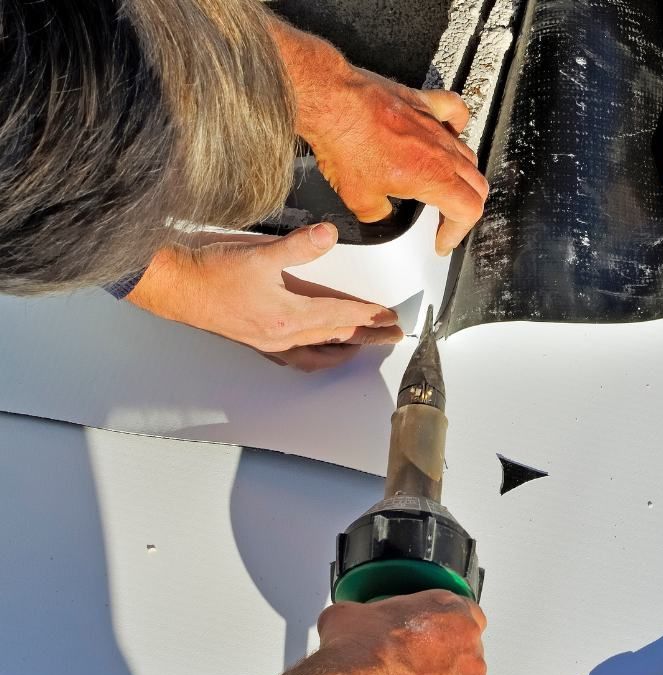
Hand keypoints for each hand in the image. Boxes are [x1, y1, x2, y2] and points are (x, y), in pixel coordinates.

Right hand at [127, 224, 402, 371]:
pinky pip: (299, 358)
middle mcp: (284, 335)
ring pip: (321, 350)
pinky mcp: (260, 342)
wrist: (176, 288)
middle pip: (338, 336)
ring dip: (347, 347)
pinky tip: (322, 352)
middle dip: (369, 334)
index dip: (370, 314)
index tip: (392, 316)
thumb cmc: (212, 272)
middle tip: (393, 334)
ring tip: (366, 344)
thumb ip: (299, 246)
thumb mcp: (260, 253)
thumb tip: (328, 235)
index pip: (342, 315)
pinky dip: (318, 356)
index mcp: (288, 315)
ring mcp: (272, 343)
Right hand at [237, 590, 487, 674]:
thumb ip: (361, 615)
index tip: (428, 641)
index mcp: (447, 608)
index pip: (460, 611)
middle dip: (442, 661)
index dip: (441, 627)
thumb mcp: (350, 616)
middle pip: (465, 648)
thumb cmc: (355, 653)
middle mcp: (467, 639)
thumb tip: (343, 619)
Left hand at [270, 20, 488, 255]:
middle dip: (462, 210)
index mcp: (434, 177)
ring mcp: (435, 125)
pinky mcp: (422, 104)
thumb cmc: (346, 143)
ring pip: (467, 155)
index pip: (468, 211)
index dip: (457, 233)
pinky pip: (454, 111)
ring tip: (445, 188)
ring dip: (462, 176)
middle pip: (476, 185)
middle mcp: (442, 151)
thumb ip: (379, 215)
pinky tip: (450, 134)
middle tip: (443, 221)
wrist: (332, 102)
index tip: (442, 241)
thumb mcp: (359, 200)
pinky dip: (457, 126)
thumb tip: (381, 216)